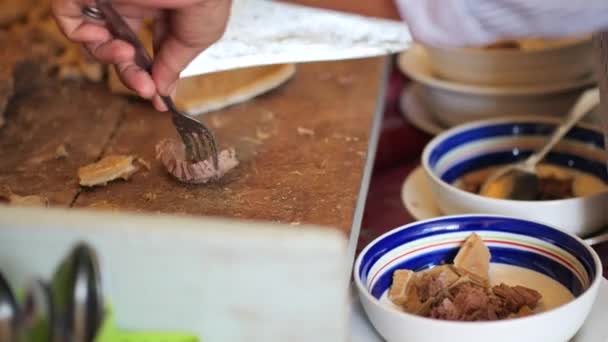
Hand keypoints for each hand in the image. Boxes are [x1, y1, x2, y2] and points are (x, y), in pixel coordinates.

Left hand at [51, 0, 231, 110]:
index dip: (149, 76)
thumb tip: (162, 90)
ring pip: (91, 38)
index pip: (145, 49)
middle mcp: (130, 1)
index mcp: (158, 9)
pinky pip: (65, 15)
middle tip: (145, 90)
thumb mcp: (196, 39)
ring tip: (127, 56)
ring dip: (108, 57)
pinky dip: (80, 34)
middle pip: (117, 49)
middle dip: (131, 74)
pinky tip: (105, 38)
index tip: (157, 99)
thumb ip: (174, 65)